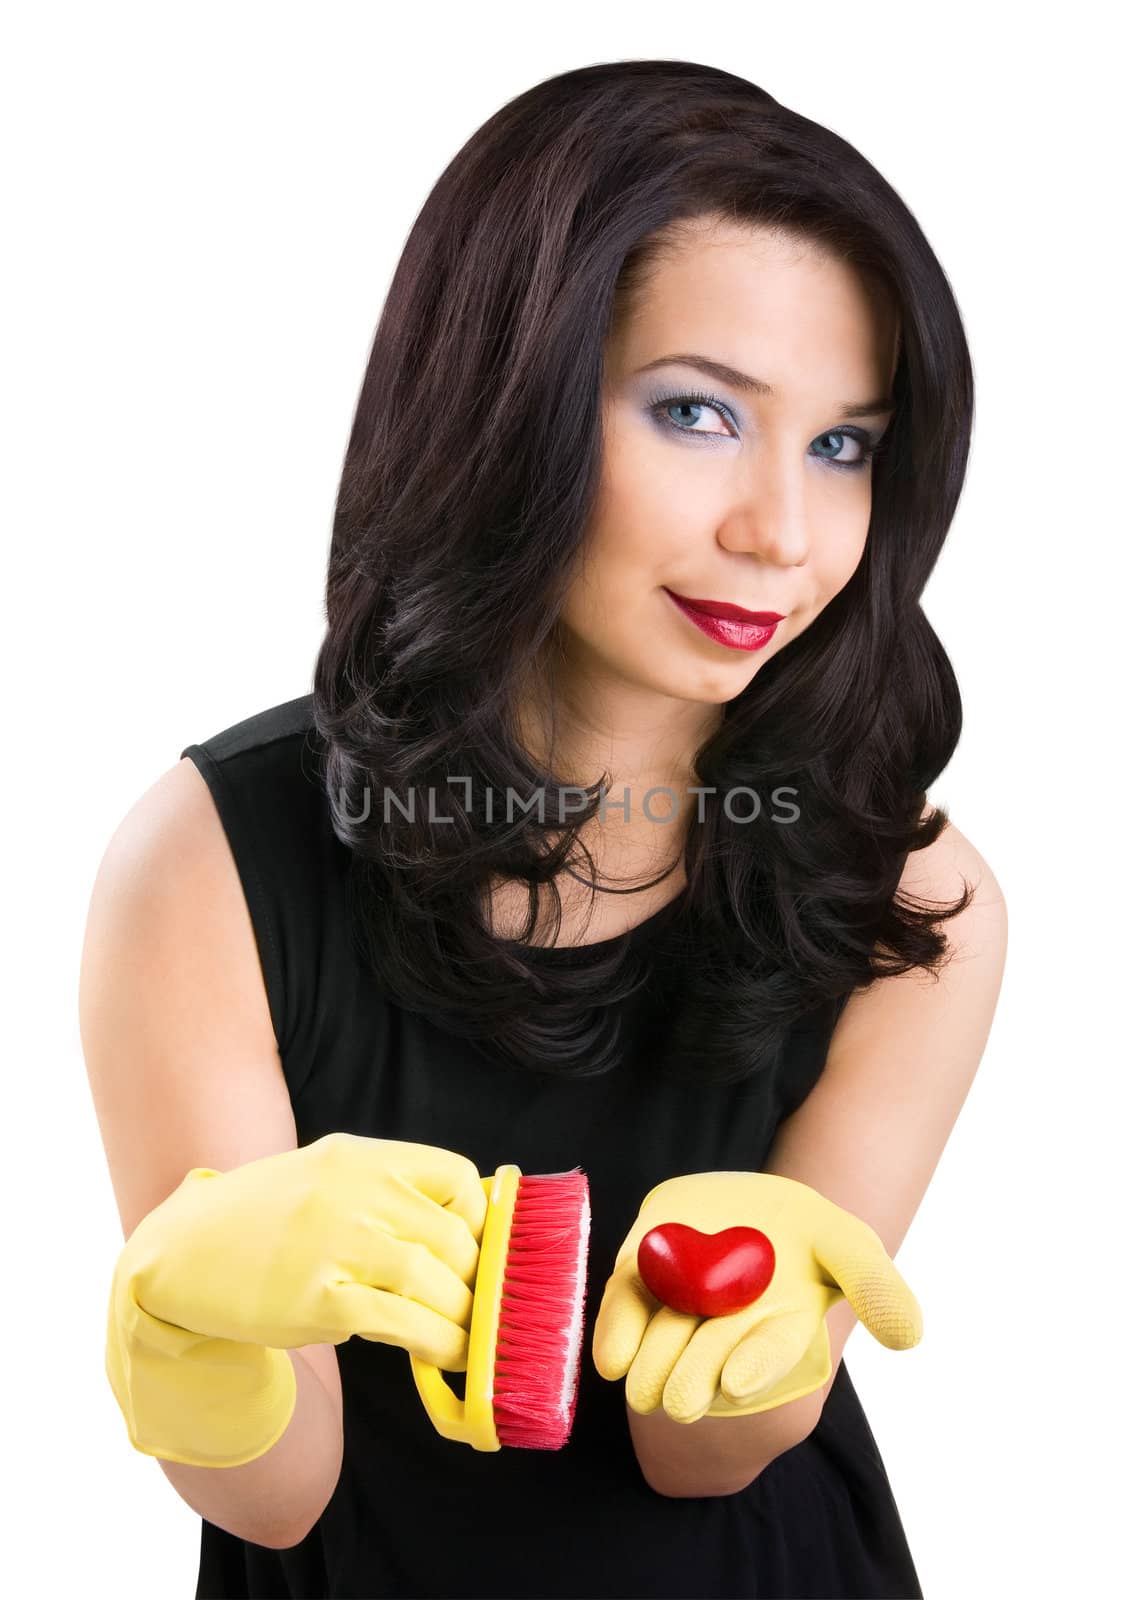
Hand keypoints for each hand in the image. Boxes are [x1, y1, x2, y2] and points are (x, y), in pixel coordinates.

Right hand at [105, 1131, 487, 1465]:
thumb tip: (463, 1237)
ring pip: (433, 1281)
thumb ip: (384, 1194)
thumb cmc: (263, 1219)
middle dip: (474, 1280)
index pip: (455, 1175)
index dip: (478, 1218)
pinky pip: (402, 1322)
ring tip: (467, 1340)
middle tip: (476, 1307)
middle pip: (452, 1237)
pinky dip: (433, 1342)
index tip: (474, 1250)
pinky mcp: (318, 1299)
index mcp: (358, 1156)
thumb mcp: (325, 1179)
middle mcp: (352, 1191)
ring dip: (462, 1319)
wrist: (181, 1253)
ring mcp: (336, 1243)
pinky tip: (439, 1354)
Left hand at [592, 1171, 921, 1423]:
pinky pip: (623, 1310)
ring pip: (659, 1347)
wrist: (752, 1202)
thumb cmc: (808, 1235)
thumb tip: (908, 1337)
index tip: (735, 1383)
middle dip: (691, 1379)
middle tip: (678, 1402)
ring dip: (651, 1366)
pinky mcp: (640, 1280)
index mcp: (776, 1331)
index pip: (765, 1356)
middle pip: (705, 1361)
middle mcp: (724, 1331)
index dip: (753, 1368)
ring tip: (643, 1387)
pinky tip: (612, 1358)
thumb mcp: (848, 1246)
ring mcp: (679, 1309)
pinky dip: (615, 1334)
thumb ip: (875, 1286)